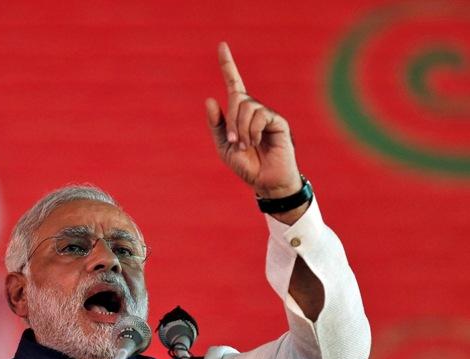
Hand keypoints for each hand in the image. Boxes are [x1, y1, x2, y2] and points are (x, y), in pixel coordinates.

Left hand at [206, 42, 301, 199]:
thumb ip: (216, 125)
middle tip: (233, 142)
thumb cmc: (246, 165)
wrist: (265, 182)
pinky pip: (260, 115)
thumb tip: (210, 99)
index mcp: (239, 113)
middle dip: (230, 121)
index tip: (221, 45)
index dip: (227, 65)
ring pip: (247, 107)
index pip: (233, 84)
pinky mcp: (279, 122)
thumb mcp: (223, 146)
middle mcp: (254, 110)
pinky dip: (252, 130)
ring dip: (240, 128)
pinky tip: (255, 142)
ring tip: (245, 145)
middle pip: (237, 97)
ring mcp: (267, 115)